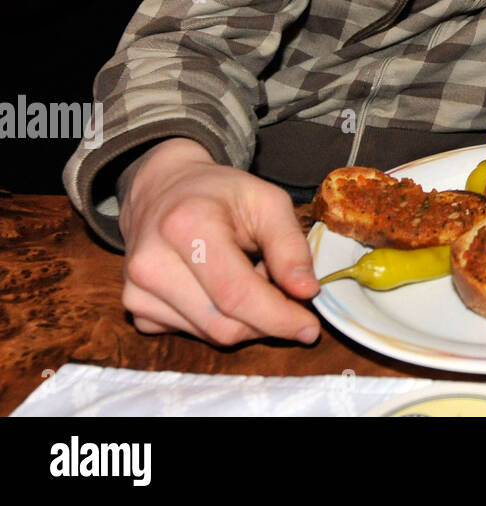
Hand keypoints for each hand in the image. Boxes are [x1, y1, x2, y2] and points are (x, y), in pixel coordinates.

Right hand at [118, 137, 320, 345]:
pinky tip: (222, 287)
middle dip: (267, 320)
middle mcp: (152, 264)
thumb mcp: (267, 201)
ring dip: (246, 317)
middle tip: (288, 295)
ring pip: (211, 334)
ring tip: (250, 276)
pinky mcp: (137, 309)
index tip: (309, 327)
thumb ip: (290, 246)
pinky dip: (221, 318)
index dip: (278, 317)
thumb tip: (306, 292)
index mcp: (187, 227)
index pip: (236, 294)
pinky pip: (193, 332)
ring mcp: (137, 291)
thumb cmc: (220, 193)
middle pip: (224, 324)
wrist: (162, 190)